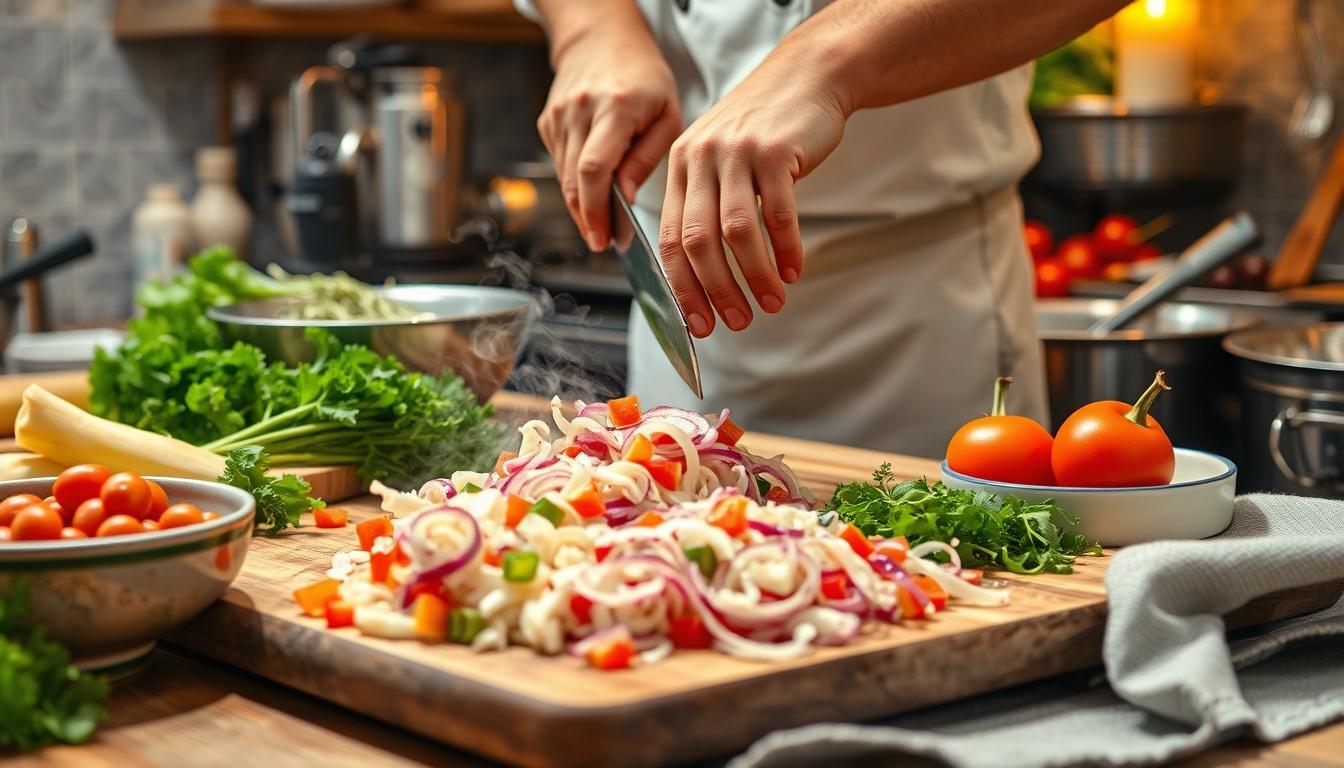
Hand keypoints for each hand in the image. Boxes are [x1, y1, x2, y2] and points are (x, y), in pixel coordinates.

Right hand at [537, 24, 681, 252]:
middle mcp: (580, 110)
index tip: (604, 239)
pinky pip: (559, 165)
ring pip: (563, 177)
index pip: (594, 169)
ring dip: (580, 206)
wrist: (601, 38)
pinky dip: (574, 184)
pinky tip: (592, 191)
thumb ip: (646, 158)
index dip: (596, 211)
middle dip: (587, 219)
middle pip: (573, 180)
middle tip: (602, 241)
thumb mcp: (666, 115)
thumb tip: (627, 199)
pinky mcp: (548, 122)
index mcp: (615, 107)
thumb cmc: (644, 78)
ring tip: (601, 223)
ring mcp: (558, 116)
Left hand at [658, 56, 847, 336]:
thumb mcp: (718, 156)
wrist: (806, 74)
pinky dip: (786, 249)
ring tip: (771, 303)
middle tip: (737, 321)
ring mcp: (737, 154)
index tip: (700, 324)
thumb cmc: (763, 126)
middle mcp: (701, 159)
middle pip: (698, 242)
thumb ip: (705, 203)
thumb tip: (703, 274)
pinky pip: (779, 213)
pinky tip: (794, 271)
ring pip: (737, 232)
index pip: (670, 239)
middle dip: (716, 291)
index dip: (683, 288)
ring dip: (755, 276)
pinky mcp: (775, 151)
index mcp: (681, 166)